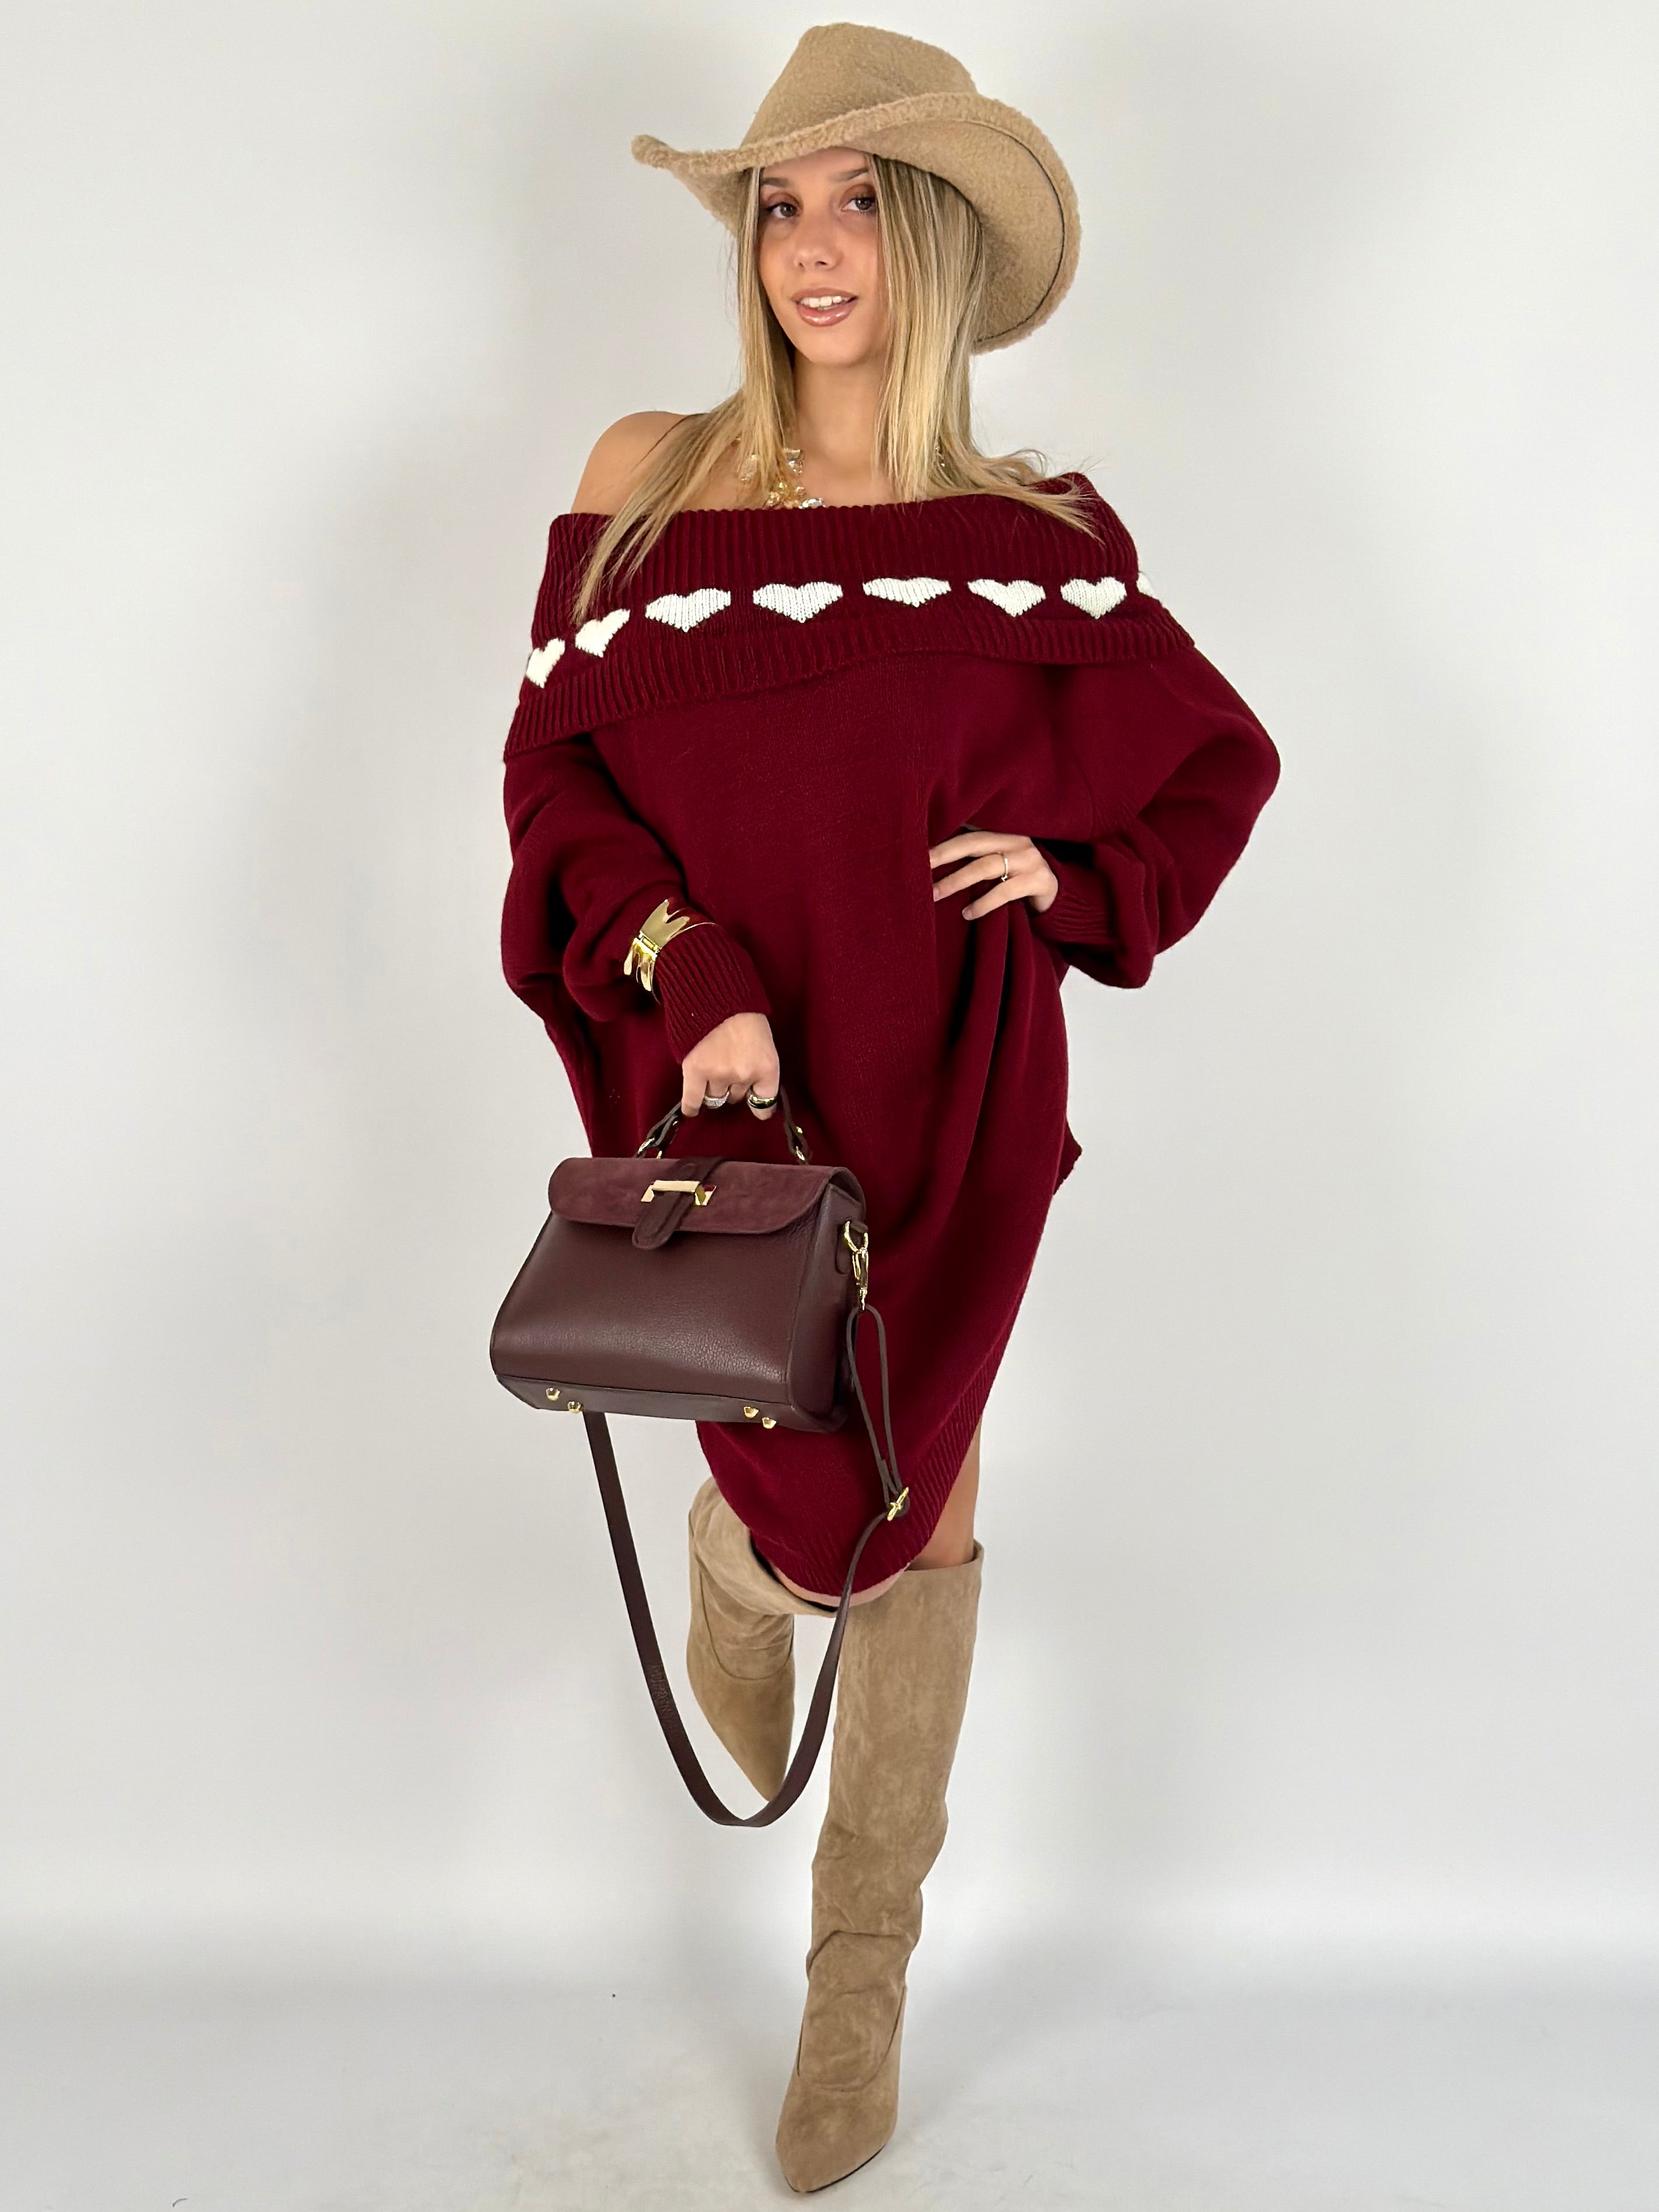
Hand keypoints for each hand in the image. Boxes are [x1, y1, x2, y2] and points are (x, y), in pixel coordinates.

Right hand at [680, 1010, 780, 1118]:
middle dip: (733, 1086)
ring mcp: (719, 1075)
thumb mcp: (764, 1042)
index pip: (765, 1102)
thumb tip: (751, 1092)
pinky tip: (692, 1110)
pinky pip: (693, 1100)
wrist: (716, 993)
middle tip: (727, 1067)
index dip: (760, 1107)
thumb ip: (759, 1067)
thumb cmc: (743, 1013)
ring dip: (713, 1088)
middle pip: (736, 1097)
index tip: (757, 1109)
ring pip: (715, 1098)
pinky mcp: (696, 1072)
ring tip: (710, 1071)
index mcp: (767, 1067)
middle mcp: (745, 1076)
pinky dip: (692, 1107)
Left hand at [929, 827, 1058, 918]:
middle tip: (920, 866)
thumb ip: (974, 857)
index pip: (968, 829)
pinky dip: (984, 903)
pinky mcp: (1038, 881)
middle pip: (973, 843)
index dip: (942, 837)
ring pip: (986, 866)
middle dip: (944, 854)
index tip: (915, 846)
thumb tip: (930, 864)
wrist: (1056, 895)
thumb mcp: (997, 862)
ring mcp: (1028, 859)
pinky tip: (967, 914)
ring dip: (957, 881)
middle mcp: (1015, 840)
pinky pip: (1005, 891)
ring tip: (934, 895)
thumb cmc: (1015, 879)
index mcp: (1002, 831)